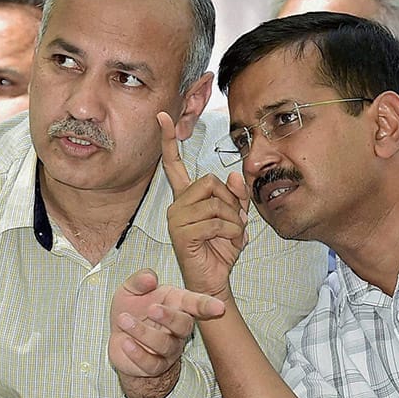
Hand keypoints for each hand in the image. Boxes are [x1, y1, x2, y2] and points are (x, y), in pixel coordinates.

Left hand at [109, 269, 224, 389]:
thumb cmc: (131, 310)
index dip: (207, 306)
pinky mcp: (154, 366)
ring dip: (143, 332)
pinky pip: (150, 363)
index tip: (219, 307)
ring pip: (164, 344)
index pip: (195, 304)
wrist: (118, 337)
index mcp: (176, 305)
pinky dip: (136, 353)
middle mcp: (177, 329)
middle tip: (152, 309)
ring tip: (124, 320)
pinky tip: (125, 342)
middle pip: (184, 325)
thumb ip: (139, 281)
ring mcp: (168, 349)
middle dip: (169, 317)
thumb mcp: (130, 290)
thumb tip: (150, 277)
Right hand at [159, 111, 249, 299]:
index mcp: (186, 198)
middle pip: (210, 181)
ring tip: (229, 236)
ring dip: (233, 220)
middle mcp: (176, 204)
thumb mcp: (236, 218)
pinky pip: (214, 220)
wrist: (214, 280)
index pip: (173, 164)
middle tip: (232, 222)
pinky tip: (224, 243)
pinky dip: (229, 232)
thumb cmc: (221, 250)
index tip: (162, 116)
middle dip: (230, 201)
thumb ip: (236, 195)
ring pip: (216, 202)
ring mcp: (176, 218)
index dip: (168, 140)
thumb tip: (234, 173)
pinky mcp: (181, 232)